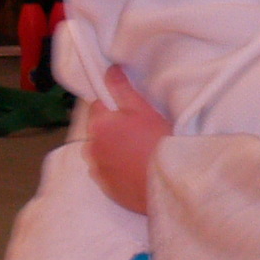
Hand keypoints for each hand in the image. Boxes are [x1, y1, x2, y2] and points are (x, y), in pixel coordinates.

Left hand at [84, 67, 167, 214]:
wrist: (168, 184)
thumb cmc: (158, 143)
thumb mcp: (143, 109)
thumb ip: (122, 88)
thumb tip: (110, 70)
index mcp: (98, 125)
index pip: (98, 106)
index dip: (115, 107)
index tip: (132, 114)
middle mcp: (91, 148)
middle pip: (98, 130)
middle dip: (113, 129)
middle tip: (139, 134)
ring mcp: (98, 170)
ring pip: (102, 152)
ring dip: (113, 151)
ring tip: (138, 154)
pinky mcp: (106, 189)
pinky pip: (107, 173)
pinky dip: (117, 170)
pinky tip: (135, 170)